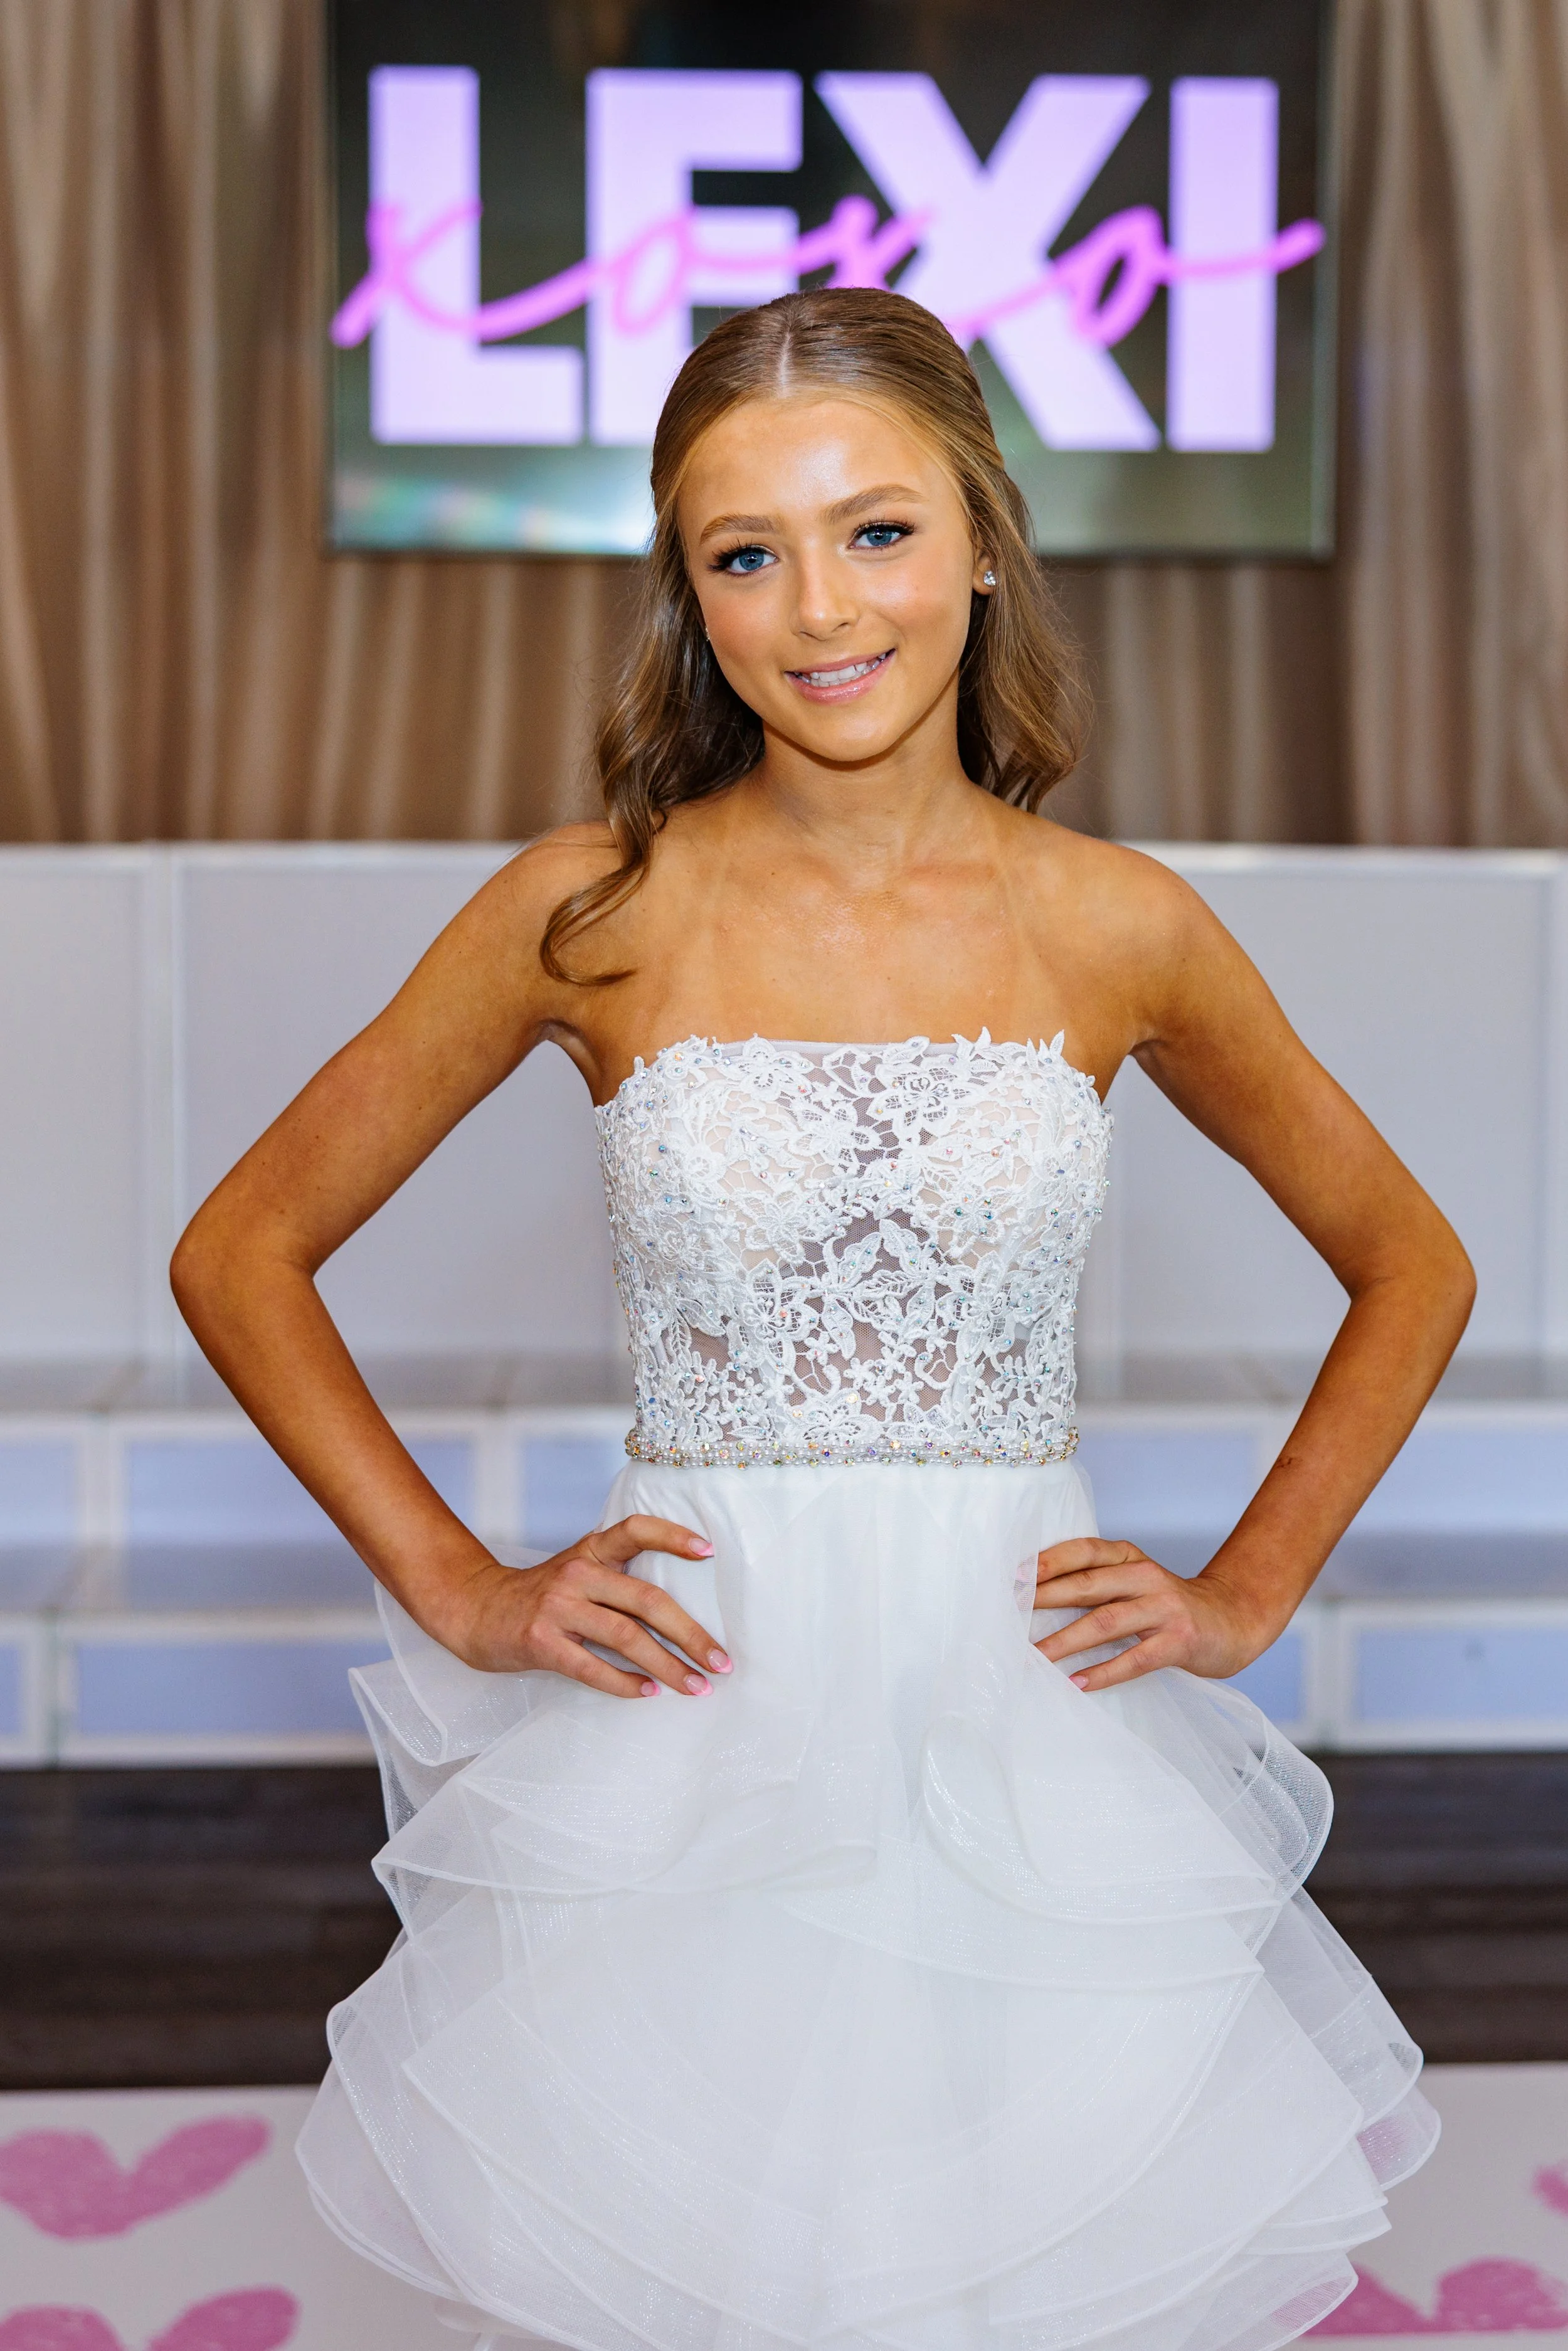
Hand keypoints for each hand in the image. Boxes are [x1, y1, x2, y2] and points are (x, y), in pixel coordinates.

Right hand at [439, 1515, 730, 1697]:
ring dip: (668, 1666)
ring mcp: (557, 1608)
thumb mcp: (576, 1572)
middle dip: (691, 1634)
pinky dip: (624, 1683)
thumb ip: (616, 1580)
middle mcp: (577, 1574)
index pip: (635, 1530)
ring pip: (626, 1637)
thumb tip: (680, 1613)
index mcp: (590, 1551)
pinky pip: (592, 1667)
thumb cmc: (539, 1597)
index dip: (673, 1536)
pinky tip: (648, 1693)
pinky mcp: (541, 1641)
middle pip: (646, 1600)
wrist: (474, 1610)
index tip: (709, 1552)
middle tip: (721, 1661)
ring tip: (695, 1687)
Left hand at [1031, 1538, 1271, 1692]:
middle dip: (1046, 1598)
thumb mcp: (1135, 1580)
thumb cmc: (1167, 1603)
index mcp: (1130, 1557)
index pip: (1085, 1551)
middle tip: (1011, 1613)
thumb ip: (1097, 1581)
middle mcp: (1146, 1577)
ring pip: (1106, 1622)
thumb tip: (1034, 1596)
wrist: (1231, 1620)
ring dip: (1065, 1642)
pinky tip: (1076, 1684)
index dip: (1049, 1561)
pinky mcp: (1177, 1642)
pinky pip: (1134, 1660)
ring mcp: (1163, 1609)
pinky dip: (1103, 1673)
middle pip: (1089, 1584)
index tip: (1015, 1575)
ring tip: (1033, 1657)